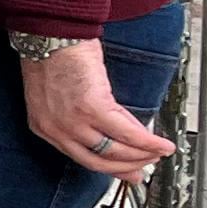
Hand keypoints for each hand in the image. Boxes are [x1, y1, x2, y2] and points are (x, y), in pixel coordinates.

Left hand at [23, 40, 173, 181]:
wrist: (51, 34)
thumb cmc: (54, 57)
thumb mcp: (57, 96)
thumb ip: (77, 116)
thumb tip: (107, 130)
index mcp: (44, 126)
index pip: (80, 157)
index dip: (109, 167)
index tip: (128, 172)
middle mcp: (55, 129)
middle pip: (97, 160)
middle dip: (127, 166)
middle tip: (147, 167)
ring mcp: (72, 121)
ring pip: (114, 150)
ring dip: (142, 154)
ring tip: (159, 153)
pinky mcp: (91, 108)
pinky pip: (126, 132)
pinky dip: (148, 141)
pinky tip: (162, 144)